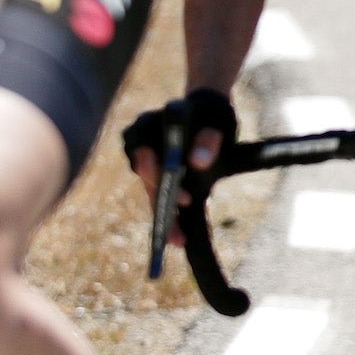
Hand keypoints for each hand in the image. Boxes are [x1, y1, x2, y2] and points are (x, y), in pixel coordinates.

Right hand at [123, 88, 236, 246]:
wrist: (207, 113)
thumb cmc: (210, 115)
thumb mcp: (215, 124)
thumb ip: (208, 141)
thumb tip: (198, 162)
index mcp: (148, 127)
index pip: (148, 158)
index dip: (161, 180)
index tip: (185, 199)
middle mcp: (139, 144)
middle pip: (148, 182)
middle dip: (163, 211)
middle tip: (178, 238)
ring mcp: (144, 159)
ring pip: (152, 193)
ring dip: (165, 217)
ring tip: (179, 241)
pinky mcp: (152, 173)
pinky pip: (158, 194)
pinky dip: (169, 211)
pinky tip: (181, 232)